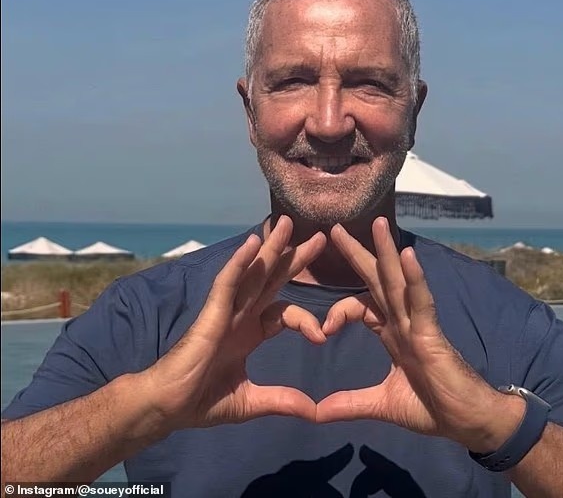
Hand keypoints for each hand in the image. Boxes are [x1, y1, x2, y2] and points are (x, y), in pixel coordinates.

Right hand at [140, 215, 325, 432]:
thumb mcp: (251, 401)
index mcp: (251, 333)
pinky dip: (240, 262)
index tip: (322, 336)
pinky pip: (227, 282)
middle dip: (295, 259)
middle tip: (319, 238)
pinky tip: (253, 242)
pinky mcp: (212, 312)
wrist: (168, 407)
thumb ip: (282, 400)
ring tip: (286, 222)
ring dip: (270, 247)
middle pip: (273, 280)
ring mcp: (227, 311)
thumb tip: (314, 412)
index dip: (306, 319)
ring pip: (252, 273)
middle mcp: (242, 316)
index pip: (286, 313)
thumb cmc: (202, 401)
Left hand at [316, 217, 524, 452]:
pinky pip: (422, 301)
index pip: (361, 306)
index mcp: (392, 333)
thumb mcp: (382, 405)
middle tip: (336, 228)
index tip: (324, 330)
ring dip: (388, 252)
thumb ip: (350, 403)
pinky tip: (407, 256)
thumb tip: (315, 412)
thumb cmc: (433, 408)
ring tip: (377, 223)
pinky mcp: (432, 334)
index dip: (340, 310)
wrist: (468, 424)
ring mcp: (418, 324)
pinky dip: (414, 279)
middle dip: (357, 255)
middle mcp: (403, 322)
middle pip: (377, 280)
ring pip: (399, 283)